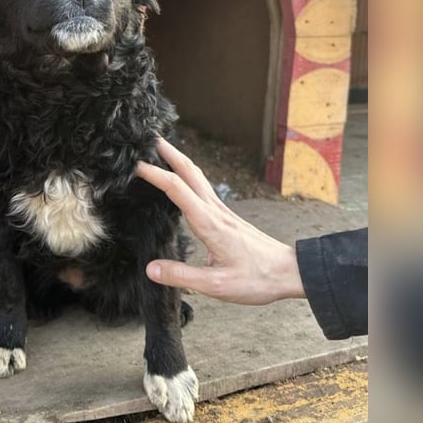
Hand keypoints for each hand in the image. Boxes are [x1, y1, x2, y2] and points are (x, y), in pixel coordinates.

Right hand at [136, 138, 304, 304]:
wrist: (288, 272)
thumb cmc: (257, 279)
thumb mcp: (217, 285)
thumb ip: (182, 276)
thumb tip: (150, 269)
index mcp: (209, 223)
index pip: (176, 189)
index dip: (153, 173)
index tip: (134, 164)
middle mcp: (215, 211)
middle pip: (188, 171)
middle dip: (167, 151)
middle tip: (147, 137)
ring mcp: (221, 211)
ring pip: (196, 175)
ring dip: (177, 158)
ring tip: (160, 149)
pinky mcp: (225, 216)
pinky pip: (201, 187)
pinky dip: (186, 174)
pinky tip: (181, 178)